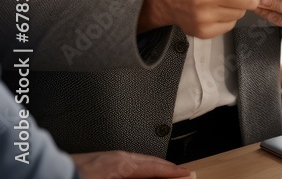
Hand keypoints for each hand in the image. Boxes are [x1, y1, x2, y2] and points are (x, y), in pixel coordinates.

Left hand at [70, 150, 191, 178]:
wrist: (47, 174)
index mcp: (122, 163)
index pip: (154, 167)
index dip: (172, 171)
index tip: (186, 173)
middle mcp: (115, 156)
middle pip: (148, 161)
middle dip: (165, 167)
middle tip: (179, 172)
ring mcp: (105, 156)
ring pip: (137, 160)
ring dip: (152, 166)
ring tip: (161, 173)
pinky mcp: (96, 160)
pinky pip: (126, 160)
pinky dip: (138, 166)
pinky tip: (136, 171)